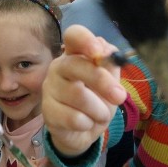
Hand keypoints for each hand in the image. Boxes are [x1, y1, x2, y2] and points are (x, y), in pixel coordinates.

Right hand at [41, 25, 126, 156]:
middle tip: (120, 96)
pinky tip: (85, 123)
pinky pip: (73, 117)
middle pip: (74, 65)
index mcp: (75, 54)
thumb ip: (110, 65)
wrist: (84, 131)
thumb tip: (107, 51)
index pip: (73, 36)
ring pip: (77, 95)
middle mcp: (58, 67)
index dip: (84, 39)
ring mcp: (49, 88)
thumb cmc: (97, 100)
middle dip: (101, 81)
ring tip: (101, 114)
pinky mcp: (47, 111)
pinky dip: (87, 123)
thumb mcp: (110, 83)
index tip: (97, 52)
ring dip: (98, 109)